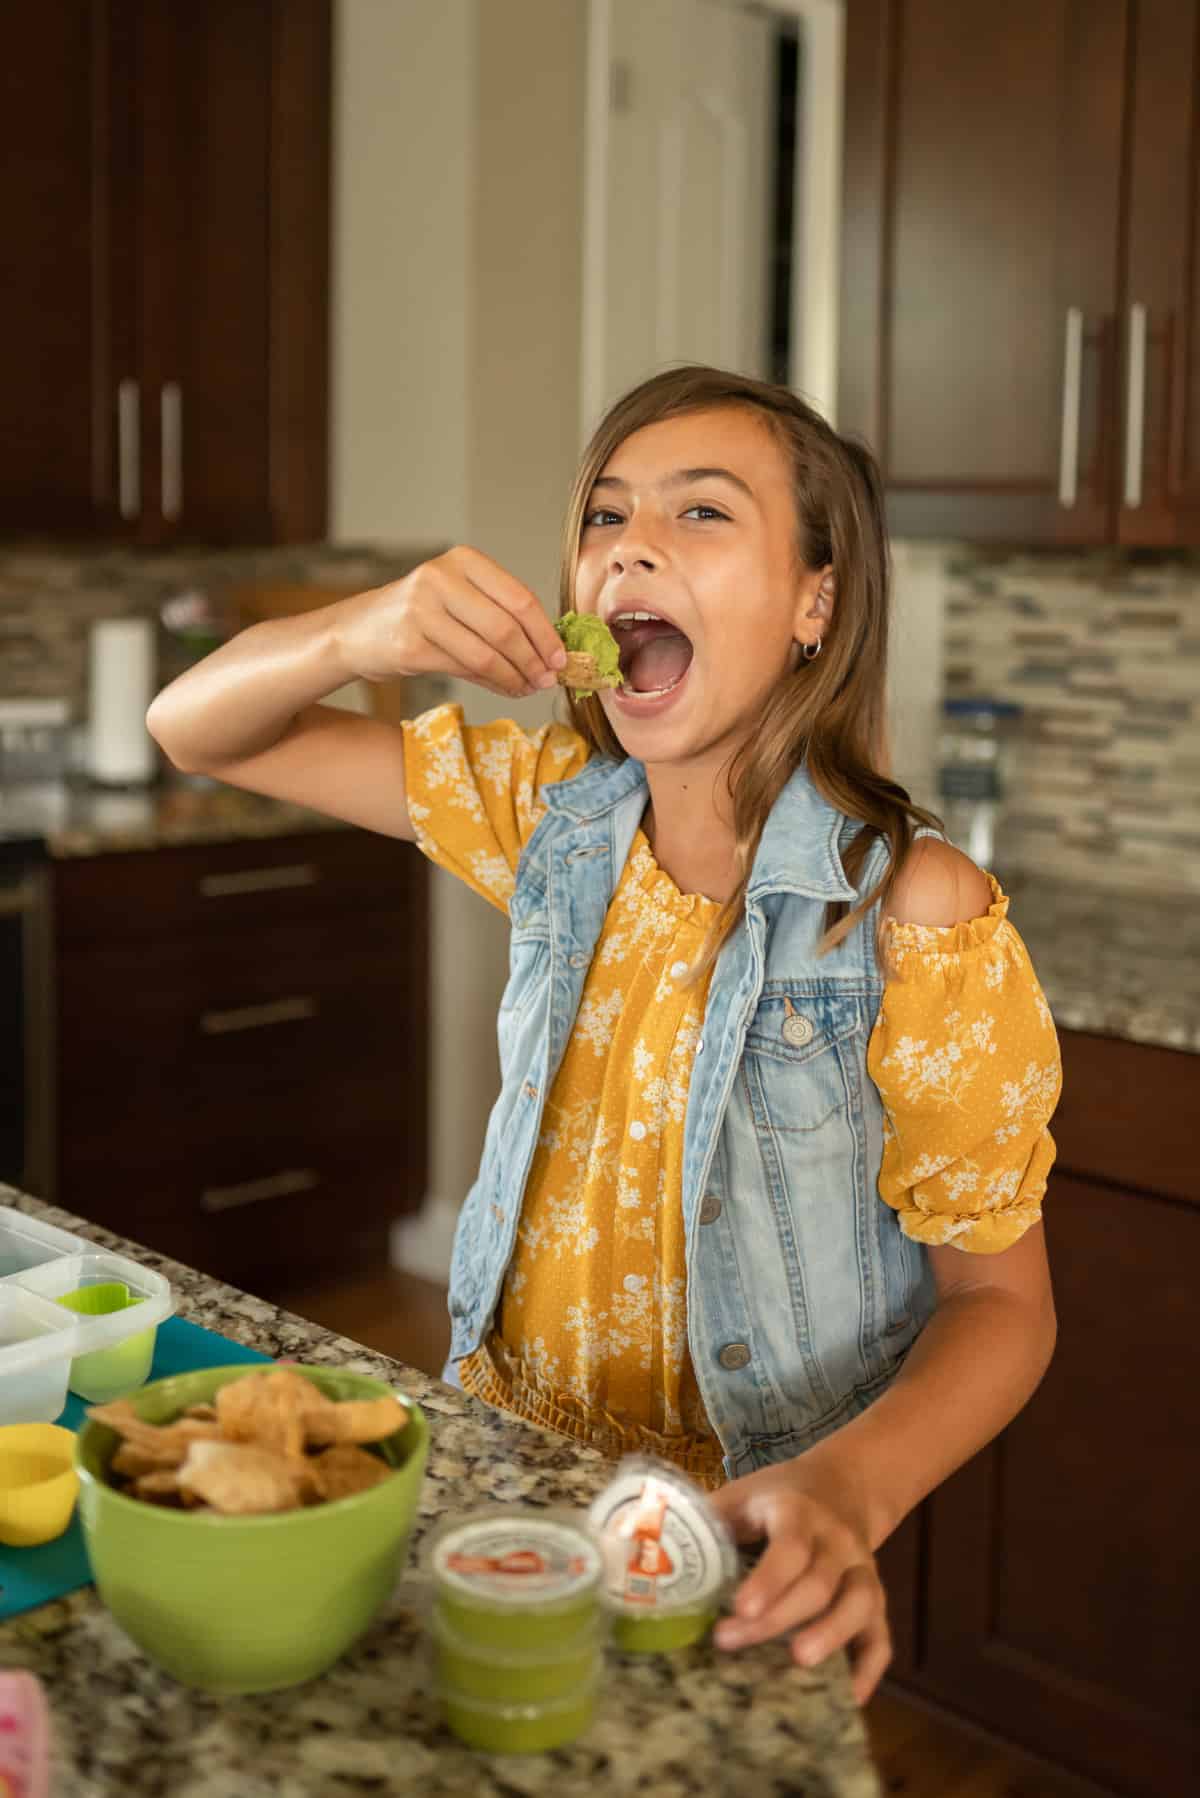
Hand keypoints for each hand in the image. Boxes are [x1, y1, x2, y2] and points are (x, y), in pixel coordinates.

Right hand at [333, 546, 566, 696]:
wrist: (356, 631)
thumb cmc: (418, 615)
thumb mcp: (458, 599)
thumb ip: (499, 615)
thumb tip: (549, 652)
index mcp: (462, 561)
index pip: (519, 597)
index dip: (545, 632)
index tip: (561, 657)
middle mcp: (440, 579)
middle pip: (506, 628)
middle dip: (534, 660)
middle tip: (548, 680)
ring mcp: (422, 611)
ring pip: (487, 653)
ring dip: (515, 677)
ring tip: (529, 688)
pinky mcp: (410, 645)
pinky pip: (465, 669)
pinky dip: (493, 683)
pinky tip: (506, 689)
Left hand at [707, 1456, 890, 1704]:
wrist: (840, 1486)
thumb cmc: (775, 1498)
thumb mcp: (740, 1496)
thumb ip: (703, 1522)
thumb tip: (642, 1555)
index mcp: (798, 1511)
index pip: (790, 1545)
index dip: (769, 1578)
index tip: (739, 1608)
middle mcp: (837, 1541)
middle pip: (818, 1583)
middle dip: (777, 1617)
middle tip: (731, 1642)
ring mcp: (862, 1570)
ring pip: (859, 1604)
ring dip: (832, 1635)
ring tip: (799, 1663)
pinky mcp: (876, 1600)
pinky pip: (882, 1636)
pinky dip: (870, 1667)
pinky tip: (850, 1697)